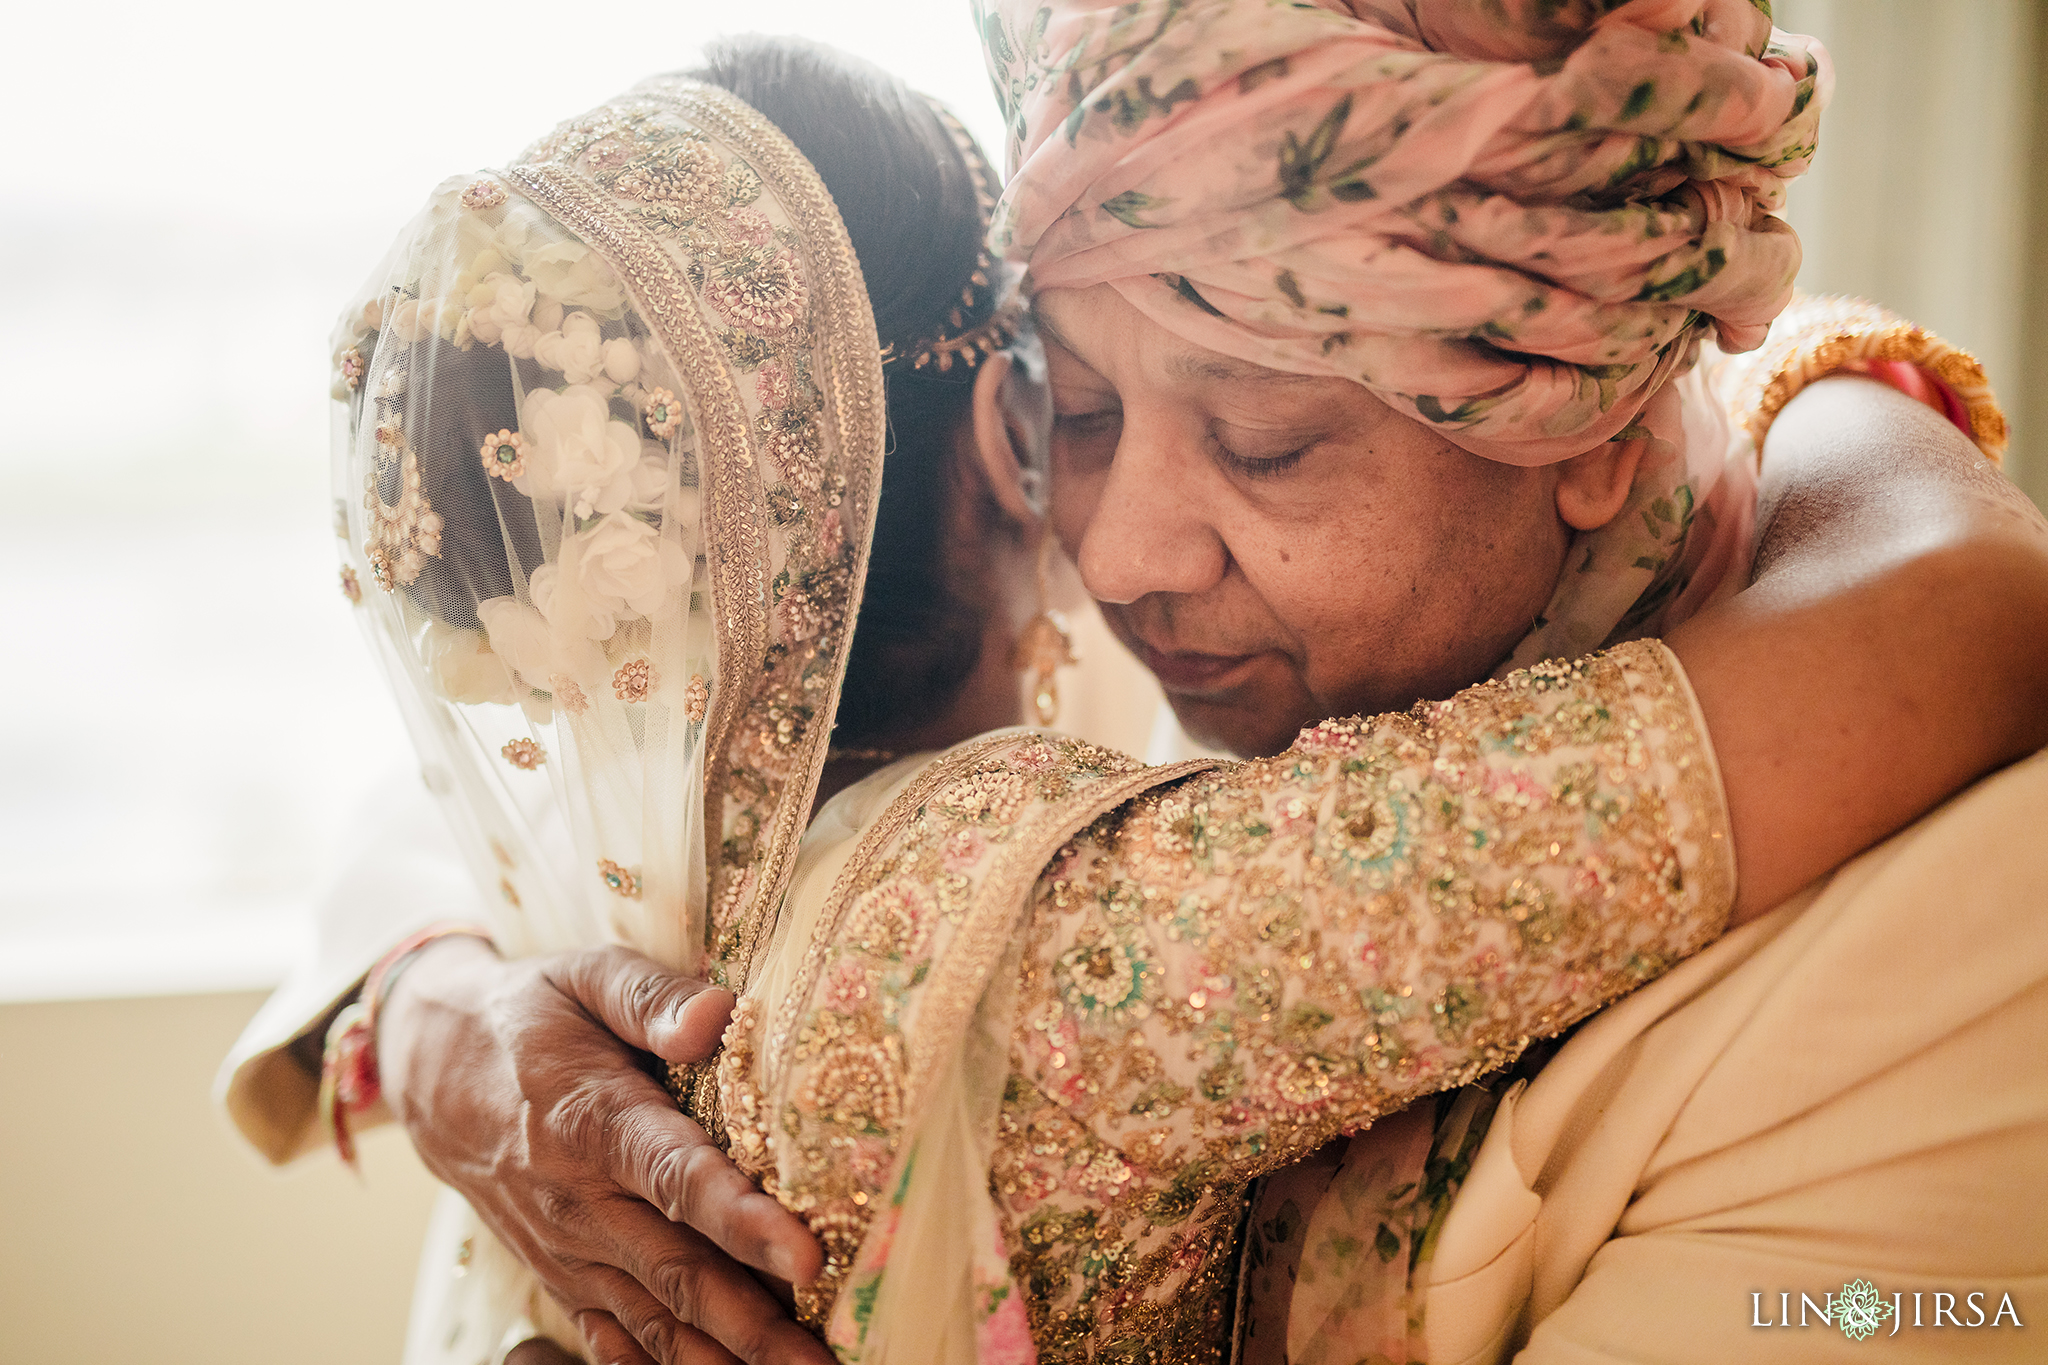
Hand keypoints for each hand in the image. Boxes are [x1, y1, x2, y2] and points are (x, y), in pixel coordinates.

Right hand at [377, 938, 830, 1364]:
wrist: (432, 1070)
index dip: (742, 1220)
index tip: (805, 1255)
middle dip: (755, 1322)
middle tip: (824, 1355)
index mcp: (593, 1120)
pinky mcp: (562, 1276)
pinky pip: (615, 1338)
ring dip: (724, 1356)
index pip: (677, 1178)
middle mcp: (578, 1200)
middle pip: (677, 1271)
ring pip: (654, 1319)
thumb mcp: (585, 976)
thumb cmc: (530, 1014)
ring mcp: (567, 1249)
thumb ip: (652, 996)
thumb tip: (721, 1013)